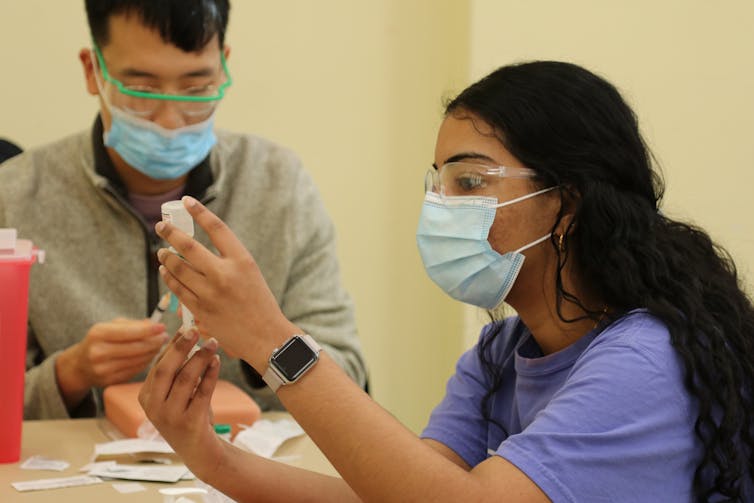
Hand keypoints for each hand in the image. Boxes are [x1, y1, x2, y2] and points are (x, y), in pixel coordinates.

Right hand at [56, 318, 167, 407]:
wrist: (80, 365)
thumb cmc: (101, 340)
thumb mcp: (111, 326)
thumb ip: (133, 324)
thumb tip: (154, 325)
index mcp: (98, 334)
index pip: (128, 332)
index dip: (148, 330)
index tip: (162, 327)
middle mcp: (98, 353)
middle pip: (136, 348)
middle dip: (154, 342)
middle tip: (165, 337)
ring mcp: (103, 369)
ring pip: (138, 360)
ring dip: (153, 352)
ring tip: (159, 345)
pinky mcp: (109, 381)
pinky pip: (135, 370)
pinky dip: (146, 362)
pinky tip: (150, 356)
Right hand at [139, 329, 224, 478]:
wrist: (199, 450)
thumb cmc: (188, 414)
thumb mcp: (177, 393)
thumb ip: (178, 370)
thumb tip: (187, 335)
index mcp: (146, 397)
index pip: (158, 365)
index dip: (172, 345)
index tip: (186, 327)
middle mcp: (154, 407)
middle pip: (166, 369)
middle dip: (181, 347)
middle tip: (196, 330)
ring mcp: (170, 417)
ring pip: (186, 379)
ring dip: (200, 357)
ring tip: (213, 343)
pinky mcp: (190, 423)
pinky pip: (202, 392)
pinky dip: (210, 374)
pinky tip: (217, 361)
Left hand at [155, 196, 298, 369]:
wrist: (266, 337)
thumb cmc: (260, 303)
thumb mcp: (250, 274)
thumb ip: (228, 259)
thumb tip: (198, 248)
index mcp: (242, 261)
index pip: (217, 228)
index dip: (200, 212)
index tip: (187, 201)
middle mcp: (225, 274)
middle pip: (189, 246)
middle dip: (170, 233)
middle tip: (161, 226)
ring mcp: (210, 293)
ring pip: (178, 268)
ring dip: (166, 257)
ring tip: (161, 251)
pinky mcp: (200, 310)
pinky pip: (177, 288)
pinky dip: (169, 277)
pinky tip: (166, 271)